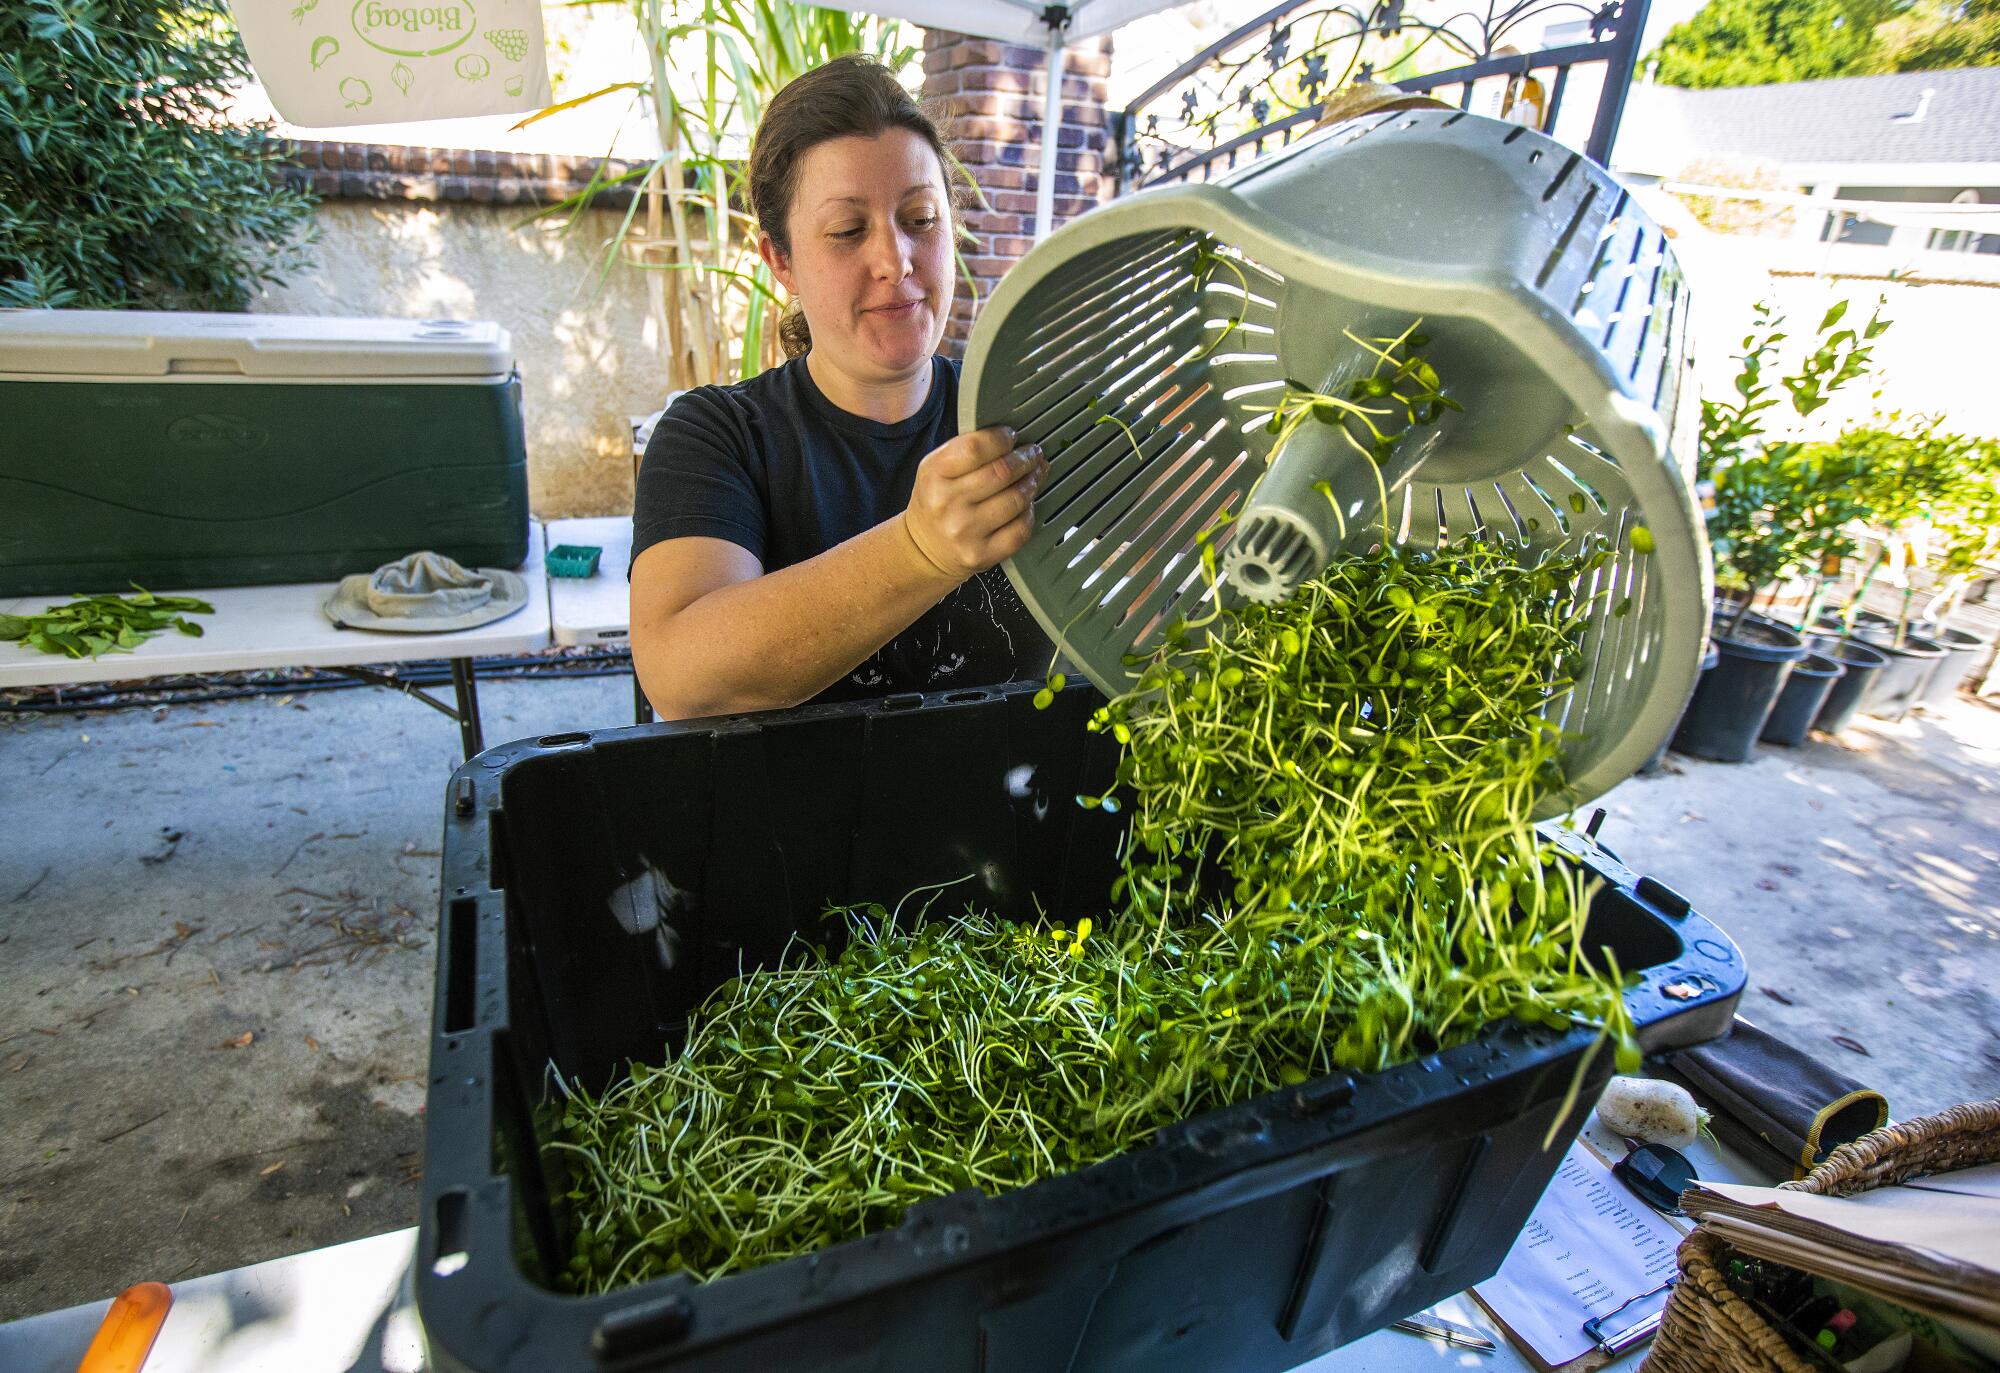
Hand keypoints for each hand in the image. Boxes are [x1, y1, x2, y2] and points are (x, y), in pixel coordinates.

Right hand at [902, 425, 1047, 580]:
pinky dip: (1029, 513)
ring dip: (1032, 483)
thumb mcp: (936, 468)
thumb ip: (967, 449)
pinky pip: (1020, 529)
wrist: (924, 548)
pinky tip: (1025, 506)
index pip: (976, 448)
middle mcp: (946, 503)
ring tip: (1033, 476)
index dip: (1002, 439)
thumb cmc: (937, 501)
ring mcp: (964, 531)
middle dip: (1025, 459)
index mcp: (934, 474)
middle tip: (1033, 454)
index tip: (1011, 436)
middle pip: (1002, 472)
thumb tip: (1011, 439)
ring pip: (1016, 499)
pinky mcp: (981, 554)